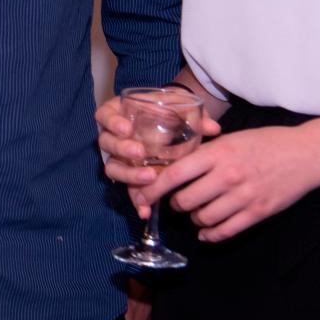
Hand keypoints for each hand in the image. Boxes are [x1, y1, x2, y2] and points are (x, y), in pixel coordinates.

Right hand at [95, 92, 219, 192]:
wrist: (176, 125)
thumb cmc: (171, 112)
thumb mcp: (181, 108)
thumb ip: (196, 116)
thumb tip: (214, 128)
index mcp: (120, 114)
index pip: (105, 115)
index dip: (112, 122)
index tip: (127, 128)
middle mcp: (115, 136)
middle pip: (106, 143)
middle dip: (122, 149)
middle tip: (140, 153)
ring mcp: (120, 158)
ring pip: (113, 167)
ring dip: (129, 174)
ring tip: (150, 177)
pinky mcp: (130, 176)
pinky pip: (128, 189)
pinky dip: (136, 200)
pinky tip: (145, 211)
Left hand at [136, 125, 319, 242]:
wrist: (305, 154)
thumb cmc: (266, 142)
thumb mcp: (231, 139)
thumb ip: (205, 153)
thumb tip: (174, 166)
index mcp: (218, 153)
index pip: (175, 174)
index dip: (153, 188)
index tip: (142, 196)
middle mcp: (227, 175)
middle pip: (184, 201)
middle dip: (175, 205)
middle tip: (177, 202)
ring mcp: (243, 196)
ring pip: (203, 218)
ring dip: (194, 219)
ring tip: (196, 212)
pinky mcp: (257, 213)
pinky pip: (224, 231)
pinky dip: (210, 234)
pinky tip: (206, 231)